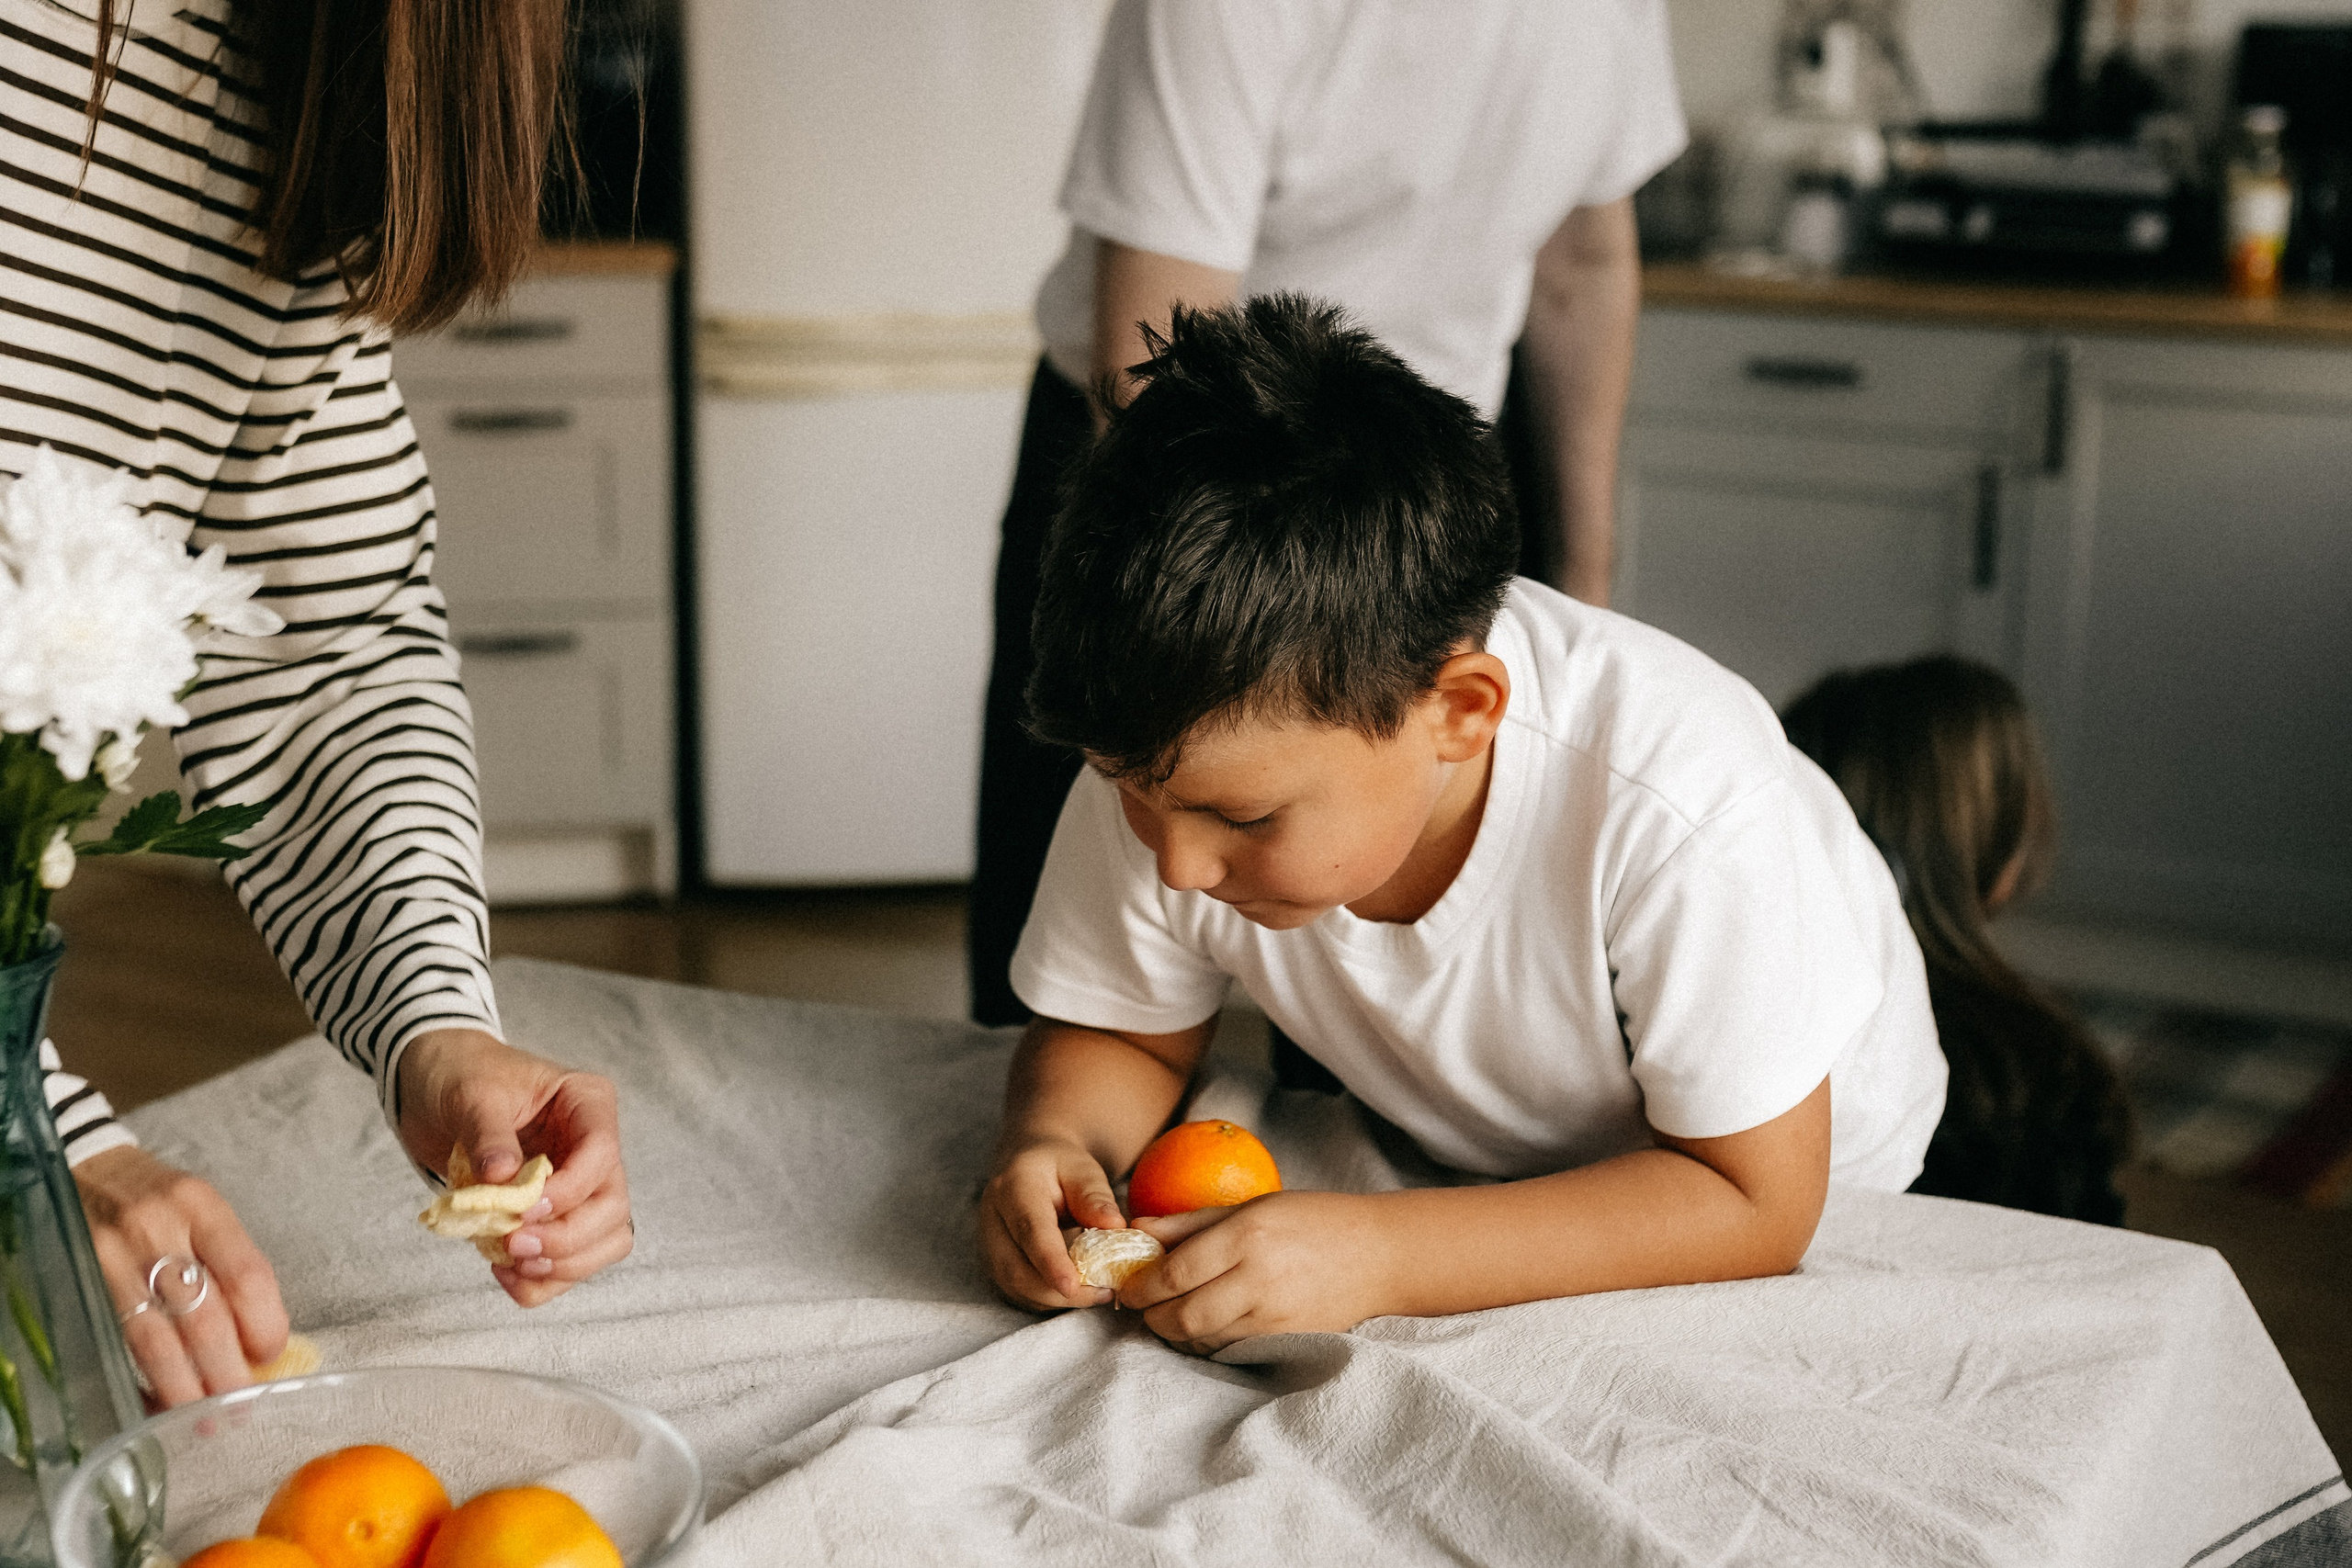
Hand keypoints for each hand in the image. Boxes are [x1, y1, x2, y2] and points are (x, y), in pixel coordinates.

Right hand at [74, 1146, 288, 1408]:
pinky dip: (145, 1376)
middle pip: (205, 1316)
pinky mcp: (86, 1283)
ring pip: (157, 1339)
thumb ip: (230, 1266)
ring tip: (206, 1416)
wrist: (88, 1172)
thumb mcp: (203, 1212)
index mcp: (203, 1207)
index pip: (247, 1274)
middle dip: (227, 1370)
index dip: (265, 1324)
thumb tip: (262, 1337)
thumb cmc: (160, 1200)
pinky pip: (121, 1342)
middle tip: (242, 1402)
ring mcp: (117, 1258)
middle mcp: (160, 1229)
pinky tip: (161, 1398)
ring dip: (186, 1386)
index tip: (272, 1352)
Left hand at [397, 1028, 629, 1307]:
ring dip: (562, 1265)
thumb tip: (502, 1178)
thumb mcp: (472, 1094)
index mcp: (587, 1104)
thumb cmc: (462, 1075)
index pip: (603, 1154)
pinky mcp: (553, 1217)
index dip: (570, 1190)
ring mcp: (578, 1186)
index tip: (523, 1208)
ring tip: (511, 1262)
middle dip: (567, 1237)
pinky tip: (504, 1273)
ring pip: (604, 1241)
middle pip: (612, 1208)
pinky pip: (569, 1263)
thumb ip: (489, 1134)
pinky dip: (542, 1281)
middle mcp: (593, 1149)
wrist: (434, 1090)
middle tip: (513, 1244)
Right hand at [979, 1135, 1128, 1311]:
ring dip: (1056, 1299)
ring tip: (1097, 1292)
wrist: (1028, 1164)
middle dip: (1057, 1292)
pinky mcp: (996, 1263)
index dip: (1049, 1262)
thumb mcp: (1082, 1169)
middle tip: (1103, 1293)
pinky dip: (1049, 1298)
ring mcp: (989, 1245)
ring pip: (1016, 1287)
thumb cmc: (1060, 1166)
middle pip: (1015, 1269)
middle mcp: (992, 1218)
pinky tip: (1078, 1290)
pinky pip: (1019, 1292)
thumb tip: (1115, 1226)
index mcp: (1013, 1187)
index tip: (1071, 1287)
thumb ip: (1095, 1196)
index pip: (1029, 1230)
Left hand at [1123, 1191, 1397, 1353]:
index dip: (1141, 1286)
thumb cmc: (1314, 1220)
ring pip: (1204, 1338)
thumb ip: (1191, 1222)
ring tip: (1172, 1314)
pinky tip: (1205, 1325)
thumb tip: (1138, 1231)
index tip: (1126, 1287)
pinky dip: (1208, 1342)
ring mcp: (1275, 1316)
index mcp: (1247, 1236)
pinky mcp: (1287, 1340)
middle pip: (1183, 1315)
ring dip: (1177, 1332)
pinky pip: (1231, 1349)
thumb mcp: (1253, 1206)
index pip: (1175, 1272)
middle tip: (1143, 1307)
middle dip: (1153, 1316)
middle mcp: (1259, 1279)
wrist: (1380, 1255)